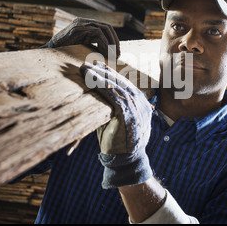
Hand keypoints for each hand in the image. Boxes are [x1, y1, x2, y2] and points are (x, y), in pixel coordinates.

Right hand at [41, 18, 119, 58]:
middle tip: (118, 54)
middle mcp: (83, 21)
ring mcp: (80, 24)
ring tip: (113, 55)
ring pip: (104, 29)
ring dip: (111, 43)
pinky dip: (104, 43)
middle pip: (107, 27)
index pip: (105, 27)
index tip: (117, 52)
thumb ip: (94, 45)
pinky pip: (97, 33)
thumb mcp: (82, 46)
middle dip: (115, 41)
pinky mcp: (77, 29)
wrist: (49, 51)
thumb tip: (110, 52)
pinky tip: (105, 53)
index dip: (114, 39)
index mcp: (85, 24)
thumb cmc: (65, 52)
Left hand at [80, 61, 152, 188]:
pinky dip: (100, 85)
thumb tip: (97, 92)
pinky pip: (112, 95)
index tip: (98, 65)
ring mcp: (136, 108)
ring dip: (98, 76)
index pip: (125, 84)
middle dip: (103, 71)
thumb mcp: (118, 120)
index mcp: (141, 104)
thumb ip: (112, 106)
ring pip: (115, 86)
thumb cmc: (118, 142)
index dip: (111, 74)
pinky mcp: (127, 114)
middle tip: (88, 63)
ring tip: (85, 69)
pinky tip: (91, 79)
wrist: (126, 161)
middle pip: (120, 82)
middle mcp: (141, 103)